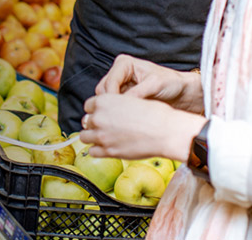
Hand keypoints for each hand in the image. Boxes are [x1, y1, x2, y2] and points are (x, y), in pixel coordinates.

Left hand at [80, 94, 206, 162]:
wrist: (165, 131)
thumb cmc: (156, 114)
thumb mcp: (132, 99)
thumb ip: (116, 104)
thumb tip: (111, 109)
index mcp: (104, 101)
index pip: (88, 105)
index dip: (96, 110)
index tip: (101, 113)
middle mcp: (99, 117)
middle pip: (87, 121)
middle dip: (95, 124)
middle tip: (106, 126)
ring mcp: (102, 135)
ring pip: (85, 137)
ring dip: (94, 137)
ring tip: (105, 138)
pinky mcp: (108, 151)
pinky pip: (93, 152)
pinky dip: (98, 150)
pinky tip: (108, 147)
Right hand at [96, 55, 202, 112]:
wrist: (183, 92)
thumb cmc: (172, 83)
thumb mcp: (154, 85)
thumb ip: (136, 94)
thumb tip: (122, 105)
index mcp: (124, 64)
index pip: (109, 83)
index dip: (112, 98)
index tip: (117, 112)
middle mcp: (120, 73)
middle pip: (103, 92)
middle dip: (111, 105)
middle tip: (121, 118)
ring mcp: (121, 86)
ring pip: (107, 101)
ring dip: (114, 111)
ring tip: (127, 119)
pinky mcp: (124, 98)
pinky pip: (114, 107)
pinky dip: (119, 114)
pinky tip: (128, 120)